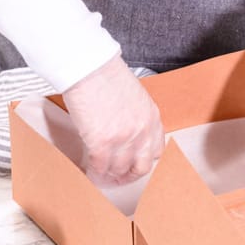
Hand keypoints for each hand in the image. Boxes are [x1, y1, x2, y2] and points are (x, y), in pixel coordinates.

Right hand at [63, 55, 164, 185]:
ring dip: (108, 175)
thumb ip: (136, 117)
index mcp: (152, 118)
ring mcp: (124, 139)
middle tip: (116, 177)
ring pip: (119, 170)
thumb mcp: (134, 97)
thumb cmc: (106, 76)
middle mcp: (143, 131)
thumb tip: (126, 132)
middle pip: (141, 167)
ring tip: (99, 174)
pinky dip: (93, 172)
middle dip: (127, 176)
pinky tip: (87, 170)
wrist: (90, 67)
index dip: (143, 161)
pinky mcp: (102, 142)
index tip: (133, 165)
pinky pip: (100, 167)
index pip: (156, 151)